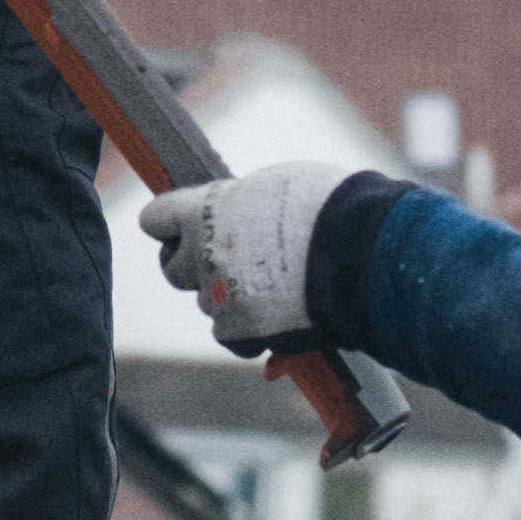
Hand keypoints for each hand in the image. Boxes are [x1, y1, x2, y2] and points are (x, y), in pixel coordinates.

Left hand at [145, 159, 334, 350]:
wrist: (364, 252)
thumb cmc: (331, 206)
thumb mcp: (278, 184)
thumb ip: (242, 203)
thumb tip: (237, 213)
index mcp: (206, 209)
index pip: (155, 219)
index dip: (168, 226)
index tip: (179, 230)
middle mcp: (203, 253)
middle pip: (173, 269)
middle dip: (195, 267)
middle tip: (229, 263)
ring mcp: (218, 295)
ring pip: (207, 302)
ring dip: (228, 297)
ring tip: (274, 286)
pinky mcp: (239, 331)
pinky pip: (230, 335)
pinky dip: (248, 330)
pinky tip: (277, 315)